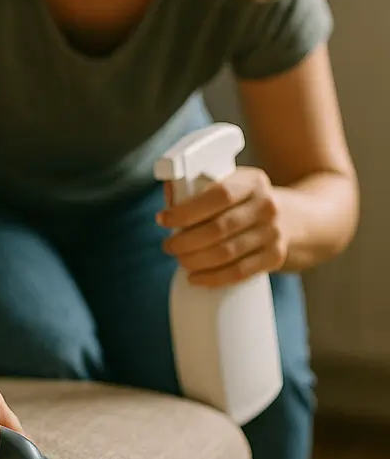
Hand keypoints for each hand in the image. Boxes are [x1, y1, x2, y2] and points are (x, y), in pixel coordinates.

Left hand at [157, 166, 288, 286]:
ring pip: (226, 253)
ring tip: (180, 259)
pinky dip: (212, 277)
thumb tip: (169, 197)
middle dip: (185, 241)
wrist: (294, 219)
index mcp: (252, 181)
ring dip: (195, 260)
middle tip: (168, 245)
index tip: (163, 220)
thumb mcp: (229, 184)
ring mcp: (273, 233)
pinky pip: (239, 272)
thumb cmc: (244, 201)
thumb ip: (196, 187)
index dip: (186, 211)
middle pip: (219, 228)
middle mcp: (267, 206)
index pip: (218, 196)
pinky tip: (195, 277)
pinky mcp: (275, 257)